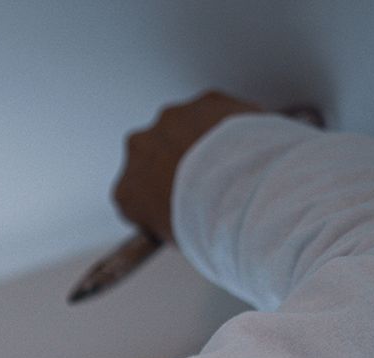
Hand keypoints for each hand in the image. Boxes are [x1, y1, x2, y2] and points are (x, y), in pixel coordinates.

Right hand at [111, 90, 266, 244]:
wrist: (241, 190)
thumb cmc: (209, 223)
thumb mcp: (178, 240)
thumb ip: (173, 224)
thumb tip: (191, 226)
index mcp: (126, 191)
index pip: (136, 197)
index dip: (162, 202)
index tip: (180, 207)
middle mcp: (139, 149)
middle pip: (156, 155)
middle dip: (178, 165)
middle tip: (209, 185)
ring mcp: (171, 121)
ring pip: (186, 129)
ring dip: (203, 142)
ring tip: (233, 166)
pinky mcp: (204, 101)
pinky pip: (216, 113)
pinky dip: (229, 126)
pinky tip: (247, 146)